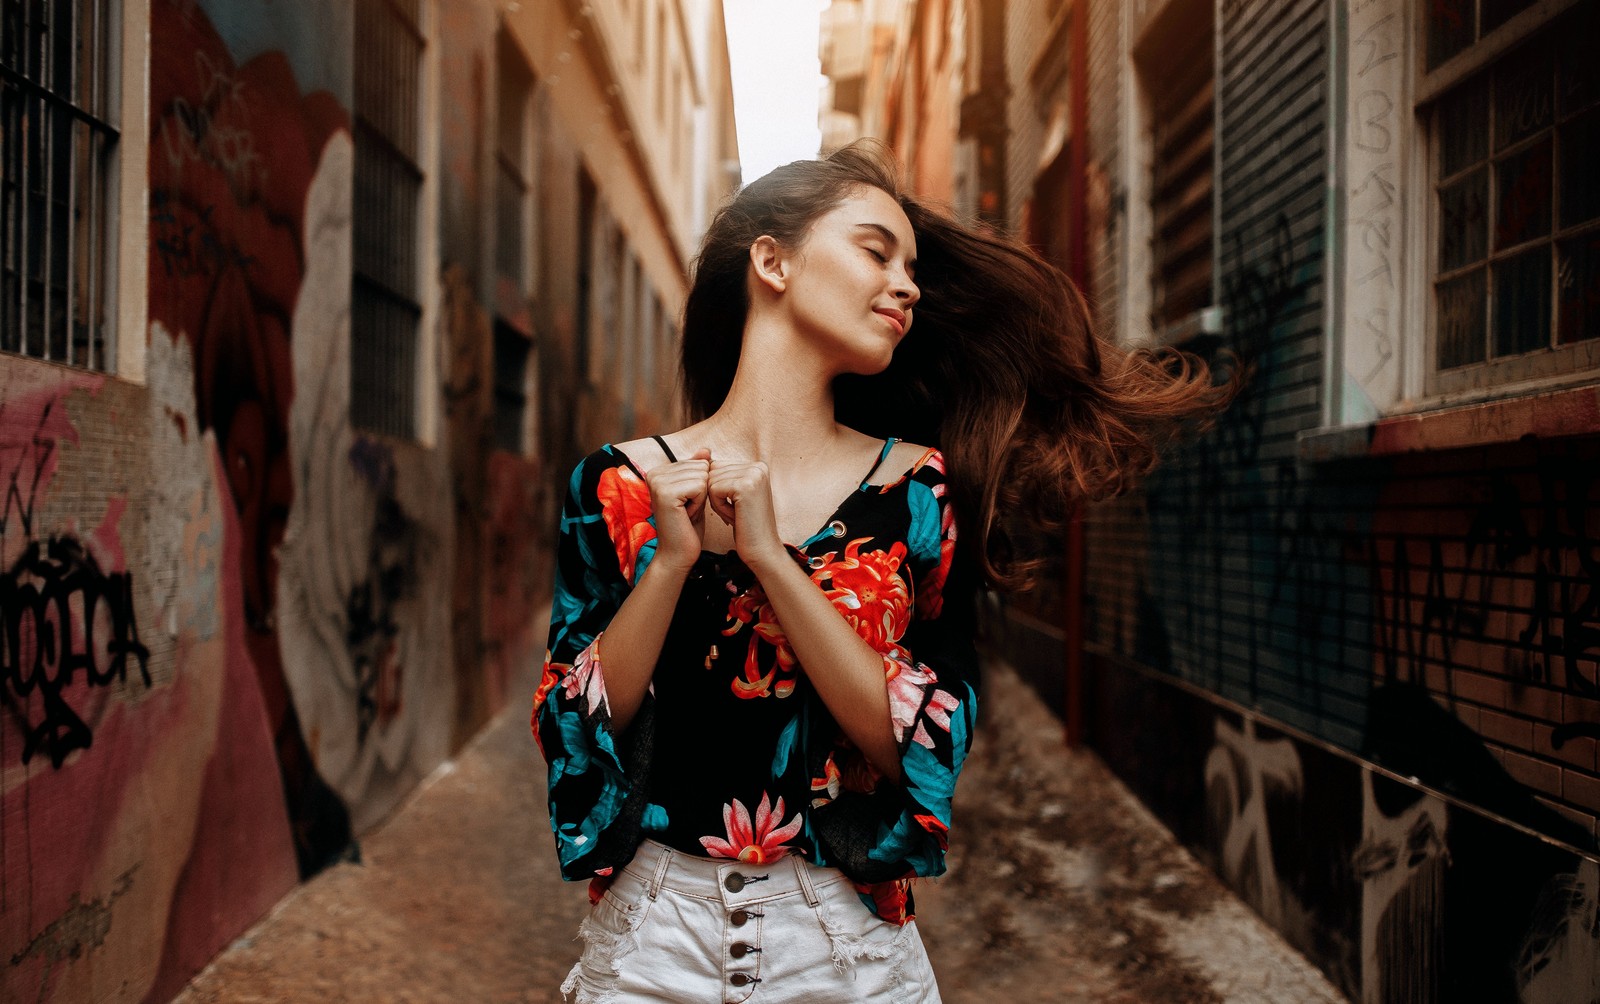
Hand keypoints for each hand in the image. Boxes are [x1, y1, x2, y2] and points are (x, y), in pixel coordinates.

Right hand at [645, 447, 711, 573]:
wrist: (678, 554)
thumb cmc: (687, 525)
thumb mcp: (695, 493)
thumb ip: (697, 470)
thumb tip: (706, 449)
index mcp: (659, 471)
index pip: (699, 463)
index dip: (700, 486)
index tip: (687, 503)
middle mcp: (654, 473)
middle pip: (701, 467)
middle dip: (702, 491)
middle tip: (687, 510)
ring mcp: (658, 482)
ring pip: (702, 476)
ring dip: (701, 498)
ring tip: (686, 513)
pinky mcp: (665, 492)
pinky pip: (700, 486)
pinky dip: (699, 503)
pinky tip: (686, 515)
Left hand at [707, 459, 785, 570]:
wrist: (762, 550)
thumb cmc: (746, 526)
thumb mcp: (735, 496)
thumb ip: (724, 475)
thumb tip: (702, 456)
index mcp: (757, 466)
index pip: (718, 467)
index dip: (718, 490)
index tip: (737, 506)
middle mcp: (758, 466)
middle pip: (713, 472)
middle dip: (717, 495)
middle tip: (737, 512)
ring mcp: (753, 474)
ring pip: (711, 481)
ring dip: (717, 502)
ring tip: (737, 514)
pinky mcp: (745, 486)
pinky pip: (713, 490)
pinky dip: (718, 507)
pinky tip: (735, 516)